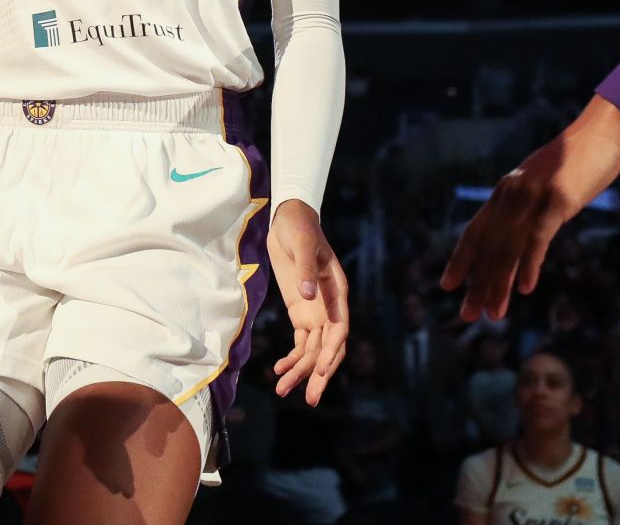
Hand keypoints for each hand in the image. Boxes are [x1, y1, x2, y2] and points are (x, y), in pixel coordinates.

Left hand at [268, 198, 349, 406]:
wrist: (289, 219)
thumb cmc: (300, 229)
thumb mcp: (302, 244)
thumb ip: (304, 270)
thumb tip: (306, 296)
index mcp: (337, 292)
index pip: (339, 329)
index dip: (331, 352)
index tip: (319, 371)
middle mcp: (330, 306)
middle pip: (329, 347)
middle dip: (319, 374)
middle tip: (310, 400)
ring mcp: (315, 311)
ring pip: (313, 349)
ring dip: (301, 371)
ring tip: (283, 390)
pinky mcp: (301, 313)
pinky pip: (300, 341)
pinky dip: (292, 357)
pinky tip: (279, 370)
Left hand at [441, 96, 619, 321]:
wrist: (601, 132)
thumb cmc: (575, 161)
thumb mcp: (542, 185)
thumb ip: (528, 208)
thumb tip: (520, 236)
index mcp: (505, 192)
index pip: (475, 231)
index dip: (460, 260)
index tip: (447, 285)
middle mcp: (512, 194)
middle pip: (488, 247)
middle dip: (477, 283)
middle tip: (467, 315)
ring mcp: (533, 196)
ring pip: (508, 247)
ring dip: (499, 283)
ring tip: (493, 313)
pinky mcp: (557, 199)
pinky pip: (537, 237)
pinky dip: (529, 264)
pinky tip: (525, 288)